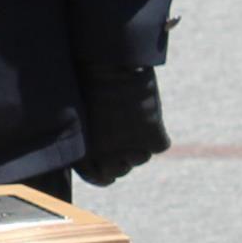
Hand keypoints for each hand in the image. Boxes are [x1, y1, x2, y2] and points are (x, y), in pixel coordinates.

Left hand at [75, 67, 168, 187]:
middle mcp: (106, 157)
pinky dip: (158, 132)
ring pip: (142, 157)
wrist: (111, 66)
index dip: (104, 174)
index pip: (96, 176)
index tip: (109, 169)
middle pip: (121, 170)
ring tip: (134, 117)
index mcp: (85, 152)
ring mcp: (130, 149)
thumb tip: (103, 155)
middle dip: (124, 157)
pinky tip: (148, 114)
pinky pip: (160, 144)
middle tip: (125, 136)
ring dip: (140, 142)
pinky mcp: (152, 139)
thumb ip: (90, 137)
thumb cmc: (90, 82)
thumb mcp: (81, 114)